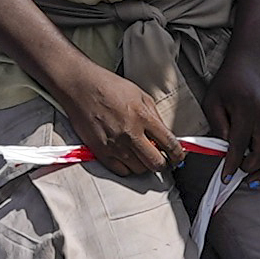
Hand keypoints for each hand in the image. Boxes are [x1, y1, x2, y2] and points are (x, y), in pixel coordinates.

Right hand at [53, 60, 183, 177]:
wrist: (81, 87)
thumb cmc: (109, 87)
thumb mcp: (140, 95)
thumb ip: (155, 117)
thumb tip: (166, 136)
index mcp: (143, 117)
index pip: (169, 144)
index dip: (178, 155)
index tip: (179, 158)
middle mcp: (130, 133)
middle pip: (156, 163)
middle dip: (164, 164)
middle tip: (163, 160)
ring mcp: (114, 145)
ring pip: (139, 170)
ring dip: (145, 165)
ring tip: (142, 155)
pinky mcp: (100, 151)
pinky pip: (121, 171)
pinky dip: (128, 168)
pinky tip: (128, 158)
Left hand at [208, 50, 259, 182]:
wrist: (252, 63)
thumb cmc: (228, 82)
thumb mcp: (213, 100)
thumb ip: (217, 125)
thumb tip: (223, 151)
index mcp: (246, 109)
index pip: (238, 145)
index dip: (231, 165)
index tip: (225, 178)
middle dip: (249, 169)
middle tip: (236, 176)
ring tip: (253, 181)